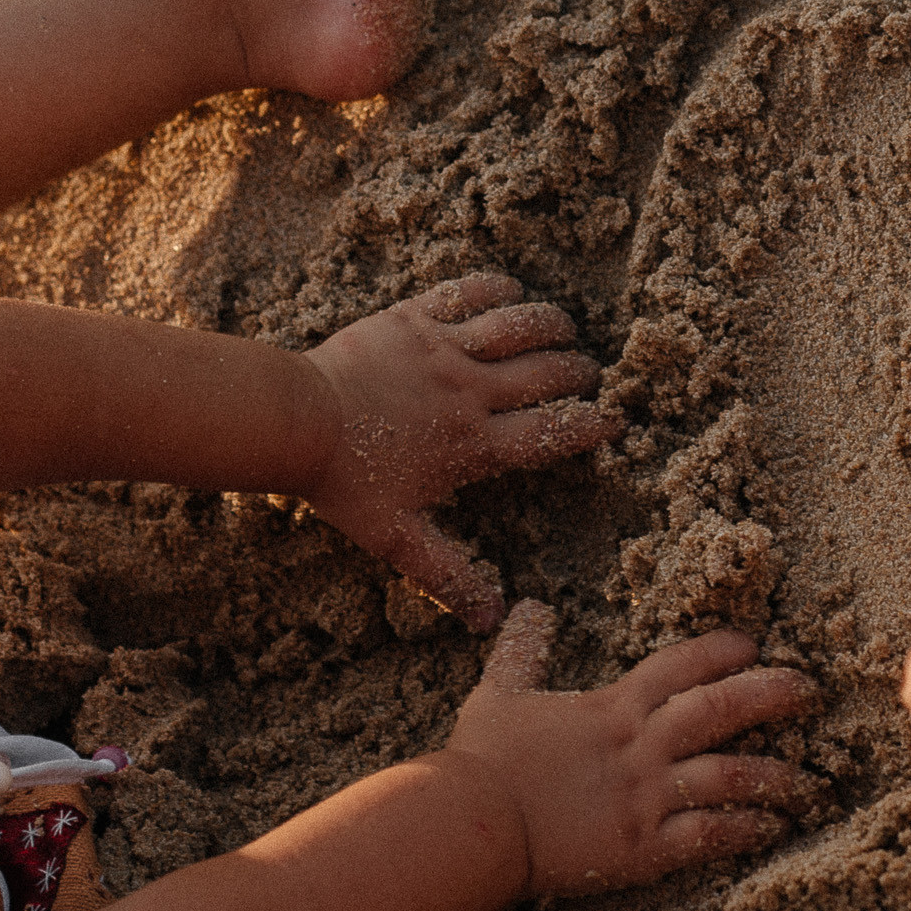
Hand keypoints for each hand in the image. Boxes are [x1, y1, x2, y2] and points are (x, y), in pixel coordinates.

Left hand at [299, 275, 619, 630]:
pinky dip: (498, 288)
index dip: (591, 425)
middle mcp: (471, 393)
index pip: (553, 433)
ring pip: (521, 325)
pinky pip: (470, 293)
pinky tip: (511, 290)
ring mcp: (445, 350)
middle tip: (589, 375)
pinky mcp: (416, 318)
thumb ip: (449, 576)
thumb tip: (493, 622)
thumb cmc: (345, 481)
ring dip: (552, 325)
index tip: (613, 421)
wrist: (297, 421)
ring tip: (565, 329)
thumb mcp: (397, 538)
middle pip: (549, 374)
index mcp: (475, 446)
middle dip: (580, 373)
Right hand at [442, 603, 816, 897]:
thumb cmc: (483, 762)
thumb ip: (521, 652)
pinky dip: (745, 830)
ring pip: (731, 776)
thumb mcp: (498, 694)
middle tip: (810, 689)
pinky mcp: (644, 847)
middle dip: (770, 694)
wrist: (472, 824)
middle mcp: (640, 746)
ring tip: (808, 781)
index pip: (679, 667)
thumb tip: (528, 608)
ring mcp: (646, 796)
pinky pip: (710, 834)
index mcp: (612, 708)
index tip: (752, 644)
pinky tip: (771, 829)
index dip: (719, 652)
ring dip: (775, 776)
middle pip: (721, 709)